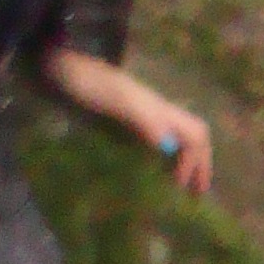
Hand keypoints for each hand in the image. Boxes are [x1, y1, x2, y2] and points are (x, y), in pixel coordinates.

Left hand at [37, 46, 213, 194]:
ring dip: (185, 162)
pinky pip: (155, 142)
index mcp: (161, 109)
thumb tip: (170, 147)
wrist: (64, 70)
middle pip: (192, 137)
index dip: (194, 162)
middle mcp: (157, 113)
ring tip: (182, 188)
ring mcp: (141, 118)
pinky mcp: (125, 122)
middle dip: (199, 164)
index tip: (178, 186)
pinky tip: (153, 173)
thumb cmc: (91, 84)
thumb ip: (145, 120)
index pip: (194, 135)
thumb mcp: (119, 100)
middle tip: (198, 194)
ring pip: (177, 139)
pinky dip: (162, 159)